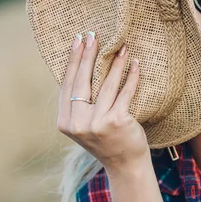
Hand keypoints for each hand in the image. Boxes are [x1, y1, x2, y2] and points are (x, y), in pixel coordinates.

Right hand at [57, 32, 150, 172]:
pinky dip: (131, 77)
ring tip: (121, 47)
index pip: (67, 85)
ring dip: (115, 63)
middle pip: (82, 81)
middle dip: (88, 55)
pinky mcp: (117, 121)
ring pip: (106, 85)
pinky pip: (125, 93)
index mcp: (65, 122)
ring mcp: (97, 123)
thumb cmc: (106, 141)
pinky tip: (135, 64)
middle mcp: (78, 123)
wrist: (125, 165)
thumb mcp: (84, 125)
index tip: (76, 41)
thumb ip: (79, 104)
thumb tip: (80, 67)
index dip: (72, 62)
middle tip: (93, 35)